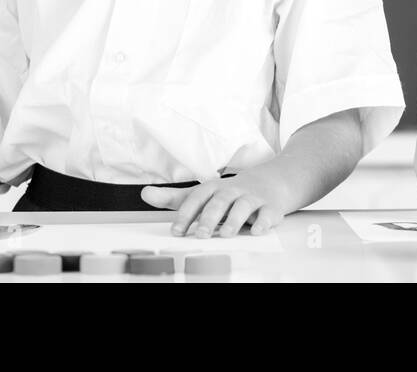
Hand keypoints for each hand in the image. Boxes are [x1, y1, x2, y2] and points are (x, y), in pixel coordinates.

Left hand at [141, 167, 291, 237]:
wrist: (272, 181)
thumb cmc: (230, 193)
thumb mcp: (203, 193)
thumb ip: (174, 197)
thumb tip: (144, 193)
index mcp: (215, 188)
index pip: (198, 197)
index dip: (186, 213)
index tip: (176, 231)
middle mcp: (233, 191)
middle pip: (221, 200)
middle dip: (210, 217)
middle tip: (200, 234)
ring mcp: (253, 198)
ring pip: (244, 206)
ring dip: (235, 219)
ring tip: (226, 234)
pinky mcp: (271, 207)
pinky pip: (268, 213)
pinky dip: (264, 221)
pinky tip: (257, 230)